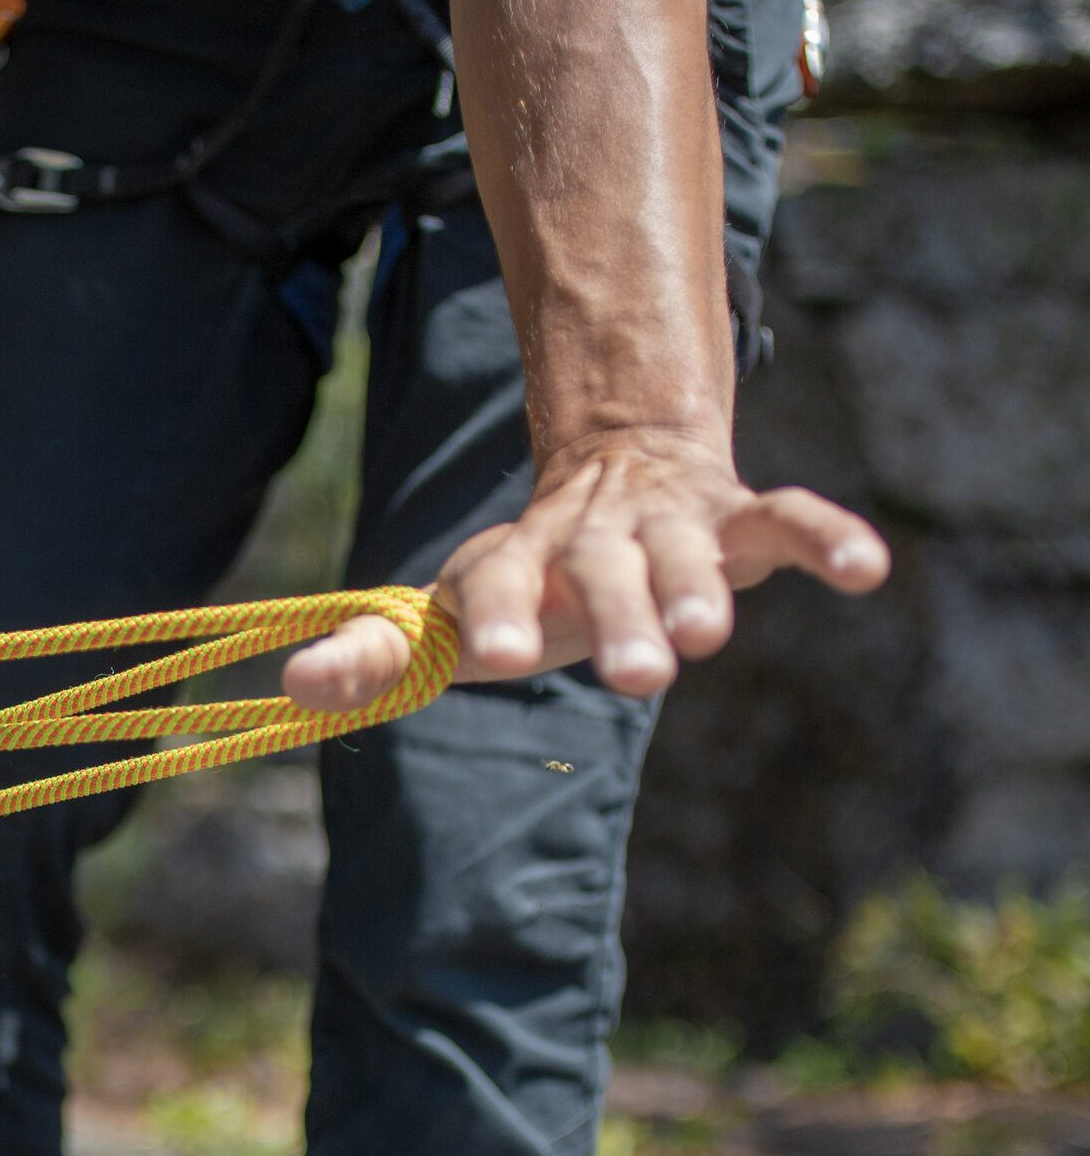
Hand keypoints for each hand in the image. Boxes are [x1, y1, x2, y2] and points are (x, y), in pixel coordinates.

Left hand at [279, 435, 891, 712]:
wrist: (619, 464)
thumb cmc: (526, 576)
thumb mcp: (451, 612)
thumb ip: (380, 656)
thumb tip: (287, 691)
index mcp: (514, 564)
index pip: (493, 584)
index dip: (490, 614)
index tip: (485, 657)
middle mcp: (591, 542)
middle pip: (602, 575)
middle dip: (618, 619)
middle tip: (638, 676)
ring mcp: (670, 528)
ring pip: (687, 555)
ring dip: (699, 590)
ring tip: (709, 638)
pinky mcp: (740, 521)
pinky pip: (788, 521)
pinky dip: (827, 539)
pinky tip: (867, 569)